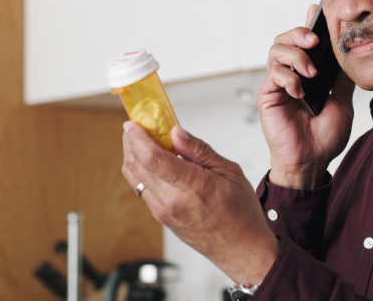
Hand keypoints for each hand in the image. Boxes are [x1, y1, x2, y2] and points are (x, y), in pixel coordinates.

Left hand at [121, 122, 277, 285]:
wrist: (241, 249)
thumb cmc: (241, 213)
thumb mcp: (229, 171)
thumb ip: (199, 150)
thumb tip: (177, 132)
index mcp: (192, 186)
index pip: (153, 158)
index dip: (138, 137)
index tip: (132, 123)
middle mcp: (172, 201)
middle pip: (136, 165)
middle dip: (131, 141)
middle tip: (137, 125)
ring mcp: (163, 211)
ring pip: (134, 178)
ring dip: (133, 156)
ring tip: (144, 140)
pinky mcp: (161, 217)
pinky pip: (142, 189)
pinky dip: (142, 171)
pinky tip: (153, 161)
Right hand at [257, 4, 355, 189]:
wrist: (312, 162)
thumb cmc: (325, 136)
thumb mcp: (342, 101)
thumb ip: (341, 78)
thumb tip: (350, 53)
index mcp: (307, 73)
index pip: (303, 41)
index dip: (308, 23)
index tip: (316, 10)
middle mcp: (290, 74)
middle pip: (284, 38)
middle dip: (299, 32)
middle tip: (315, 40)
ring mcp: (277, 84)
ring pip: (275, 50)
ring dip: (295, 55)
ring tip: (311, 72)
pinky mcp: (267, 96)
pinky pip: (272, 74)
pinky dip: (288, 77)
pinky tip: (300, 91)